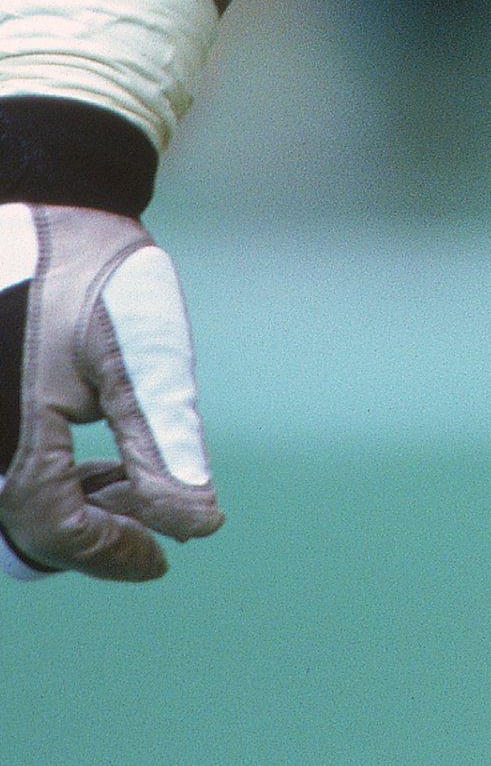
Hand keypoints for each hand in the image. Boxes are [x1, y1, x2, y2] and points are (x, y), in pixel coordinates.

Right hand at [0, 203, 221, 579]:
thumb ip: (164, 445)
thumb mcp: (141, 358)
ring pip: (16, 499)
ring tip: (131, 484)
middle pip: (29, 524)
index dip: (114, 553)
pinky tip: (92, 459)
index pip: (56, 531)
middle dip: (93, 531)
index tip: (163, 558)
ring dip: (73, 504)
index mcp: (9, 438)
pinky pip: (7, 464)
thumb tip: (197, 524)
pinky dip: (49, 474)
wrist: (49, 208)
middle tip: (152, 522)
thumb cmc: (94, 276)